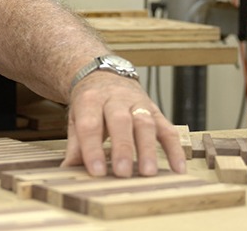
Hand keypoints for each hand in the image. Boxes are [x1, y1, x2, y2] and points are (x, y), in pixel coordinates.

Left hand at [61, 72, 186, 177]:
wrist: (105, 74)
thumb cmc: (90, 103)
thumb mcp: (76, 118)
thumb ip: (75, 145)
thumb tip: (68, 170)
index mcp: (91, 99)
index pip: (91, 124)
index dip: (93, 149)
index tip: (96, 172)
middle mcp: (116, 99)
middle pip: (121, 122)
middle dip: (123, 148)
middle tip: (122, 172)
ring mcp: (139, 104)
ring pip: (145, 124)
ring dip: (148, 149)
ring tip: (148, 173)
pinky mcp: (156, 111)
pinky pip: (168, 129)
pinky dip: (175, 149)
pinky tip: (178, 168)